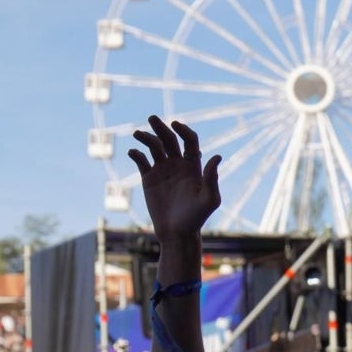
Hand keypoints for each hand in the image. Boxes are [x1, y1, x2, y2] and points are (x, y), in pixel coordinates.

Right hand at [128, 116, 221, 242]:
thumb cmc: (197, 218)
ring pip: (154, 147)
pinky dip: (136, 154)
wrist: (177, 233)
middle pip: (169, 139)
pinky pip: (141, 161)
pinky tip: (134, 153)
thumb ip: (212, 178)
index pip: (190, 141)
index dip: (184, 130)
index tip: (175, 125)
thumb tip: (217, 156)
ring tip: (138, 134)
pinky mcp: (148, 178)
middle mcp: (178, 165)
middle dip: (161, 127)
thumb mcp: (209, 199)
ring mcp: (162, 170)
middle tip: (152, 118)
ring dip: (146, 137)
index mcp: (193, 166)